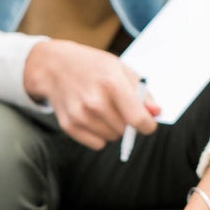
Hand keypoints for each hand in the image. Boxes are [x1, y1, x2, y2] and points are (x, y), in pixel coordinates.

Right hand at [23, 39, 159, 149]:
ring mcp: (80, 115)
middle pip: (125, 130)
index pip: (138, 119)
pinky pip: (97, 144)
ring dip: (113, 128)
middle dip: (128, 123)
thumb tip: (156, 114)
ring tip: (102, 108)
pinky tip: (91, 117)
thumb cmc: (92, 66)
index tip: (148, 124)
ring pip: (112, 138)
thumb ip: (142, 92)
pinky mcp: (69, 126)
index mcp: (112, 82)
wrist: (53, 66)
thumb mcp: (120, 69)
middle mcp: (95, 101)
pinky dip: (98, 135)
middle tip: (118, 107)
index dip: (148, 125)